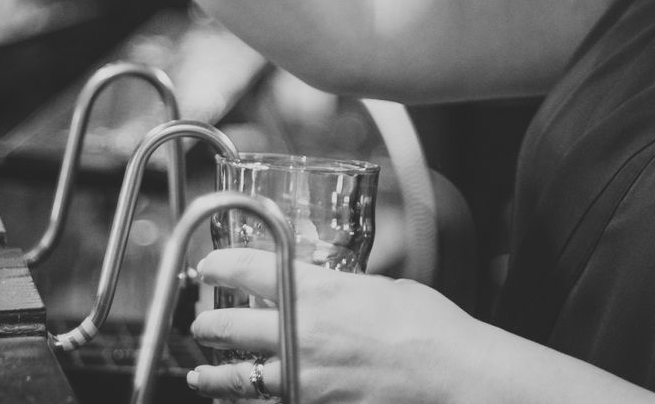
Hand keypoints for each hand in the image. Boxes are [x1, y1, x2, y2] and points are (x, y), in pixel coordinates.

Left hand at [187, 249, 474, 402]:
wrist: (452, 375)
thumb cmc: (430, 328)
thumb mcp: (382, 289)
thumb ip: (345, 290)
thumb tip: (334, 293)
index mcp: (319, 290)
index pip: (250, 269)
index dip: (220, 265)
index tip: (208, 266)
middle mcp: (302, 333)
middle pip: (230, 325)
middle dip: (209, 323)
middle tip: (202, 322)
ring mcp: (304, 377)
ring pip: (238, 376)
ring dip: (214, 373)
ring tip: (202, 372)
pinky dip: (251, 401)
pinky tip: (242, 399)